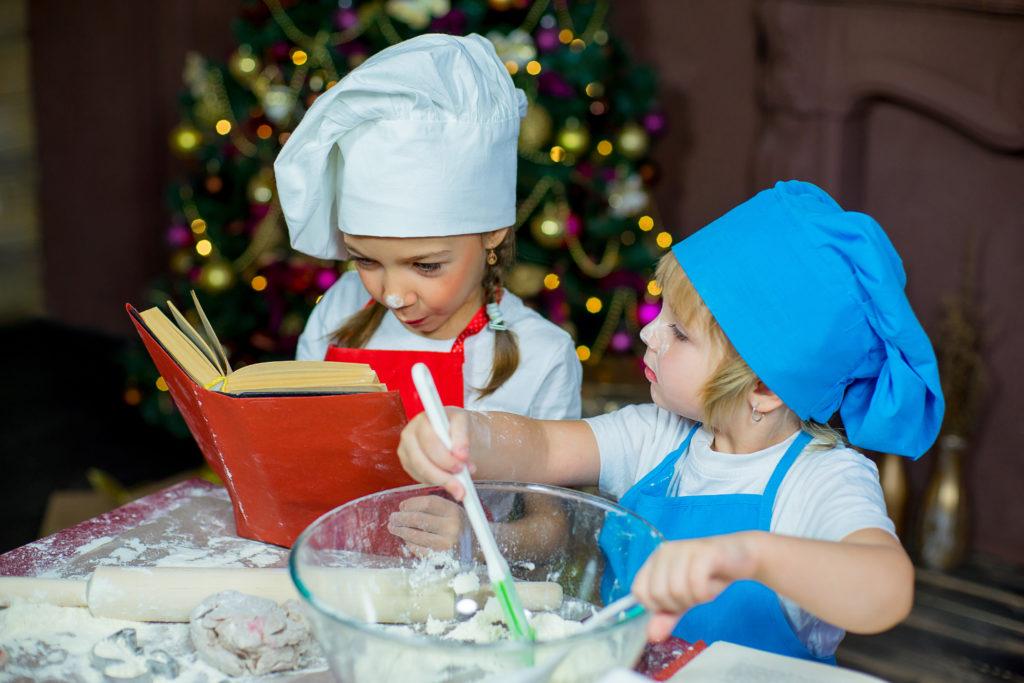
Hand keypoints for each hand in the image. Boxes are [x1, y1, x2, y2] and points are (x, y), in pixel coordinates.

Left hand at [387, 495, 465, 555]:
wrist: (475, 549)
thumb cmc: (458, 527)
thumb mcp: (451, 512)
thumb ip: (432, 506)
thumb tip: (404, 507)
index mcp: (454, 511)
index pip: (427, 503)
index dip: (411, 504)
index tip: (402, 506)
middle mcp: (452, 526)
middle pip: (419, 519)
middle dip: (401, 518)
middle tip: (393, 518)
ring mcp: (446, 543)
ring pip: (416, 535)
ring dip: (401, 531)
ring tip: (394, 528)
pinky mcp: (441, 557)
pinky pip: (419, 549)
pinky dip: (410, 543)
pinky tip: (406, 539)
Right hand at [397, 407, 477, 499]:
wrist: (452, 431)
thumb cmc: (456, 426)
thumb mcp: (464, 423)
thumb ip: (463, 438)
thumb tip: (460, 456)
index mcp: (423, 420)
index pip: (429, 440)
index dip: (444, 456)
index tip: (462, 464)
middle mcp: (410, 433)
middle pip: (420, 460)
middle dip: (442, 474)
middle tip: (461, 483)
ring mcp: (405, 449)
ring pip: (420, 472)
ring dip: (441, 480)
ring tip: (459, 484)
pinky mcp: (407, 463)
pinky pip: (420, 478)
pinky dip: (436, 482)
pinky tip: (448, 479)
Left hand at [632, 533, 759, 641]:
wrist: (741, 557)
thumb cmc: (709, 576)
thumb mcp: (683, 598)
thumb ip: (666, 615)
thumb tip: (651, 636)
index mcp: (655, 560)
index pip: (639, 591)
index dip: (656, 607)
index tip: (673, 604)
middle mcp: (665, 551)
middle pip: (657, 594)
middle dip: (677, 605)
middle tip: (692, 596)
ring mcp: (684, 549)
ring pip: (676, 590)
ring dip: (693, 600)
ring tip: (702, 590)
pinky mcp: (704, 553)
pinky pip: (696, 584)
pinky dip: (704, 595)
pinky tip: (710, 589)